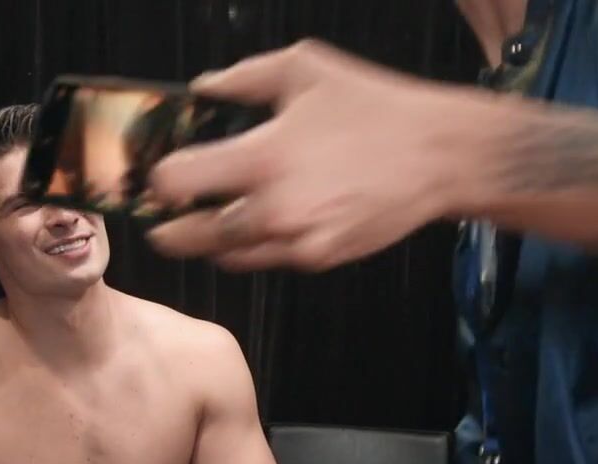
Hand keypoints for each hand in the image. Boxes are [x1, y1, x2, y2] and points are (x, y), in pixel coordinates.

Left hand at [146, 39, 461, 271]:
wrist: (438, 156)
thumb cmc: (375, 108)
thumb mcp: (304, 69)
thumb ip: (242, 77)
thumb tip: (203, 88)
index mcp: (262, 157)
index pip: (176, 183)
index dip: (159, 181)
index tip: (160, 177)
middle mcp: (273, 208)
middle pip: (190, 238)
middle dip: (169, 229)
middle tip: (163, 220)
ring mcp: (296, 241)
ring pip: (227, 256)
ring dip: (210, 242)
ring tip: (207, 222)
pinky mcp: (318, 258)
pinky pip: (267, 260)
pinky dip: (253, 246)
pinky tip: (259, 222)